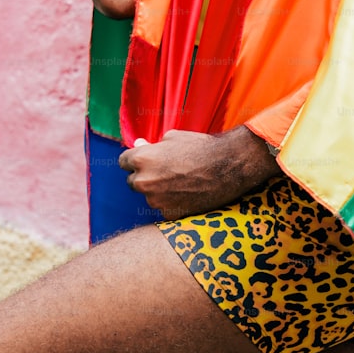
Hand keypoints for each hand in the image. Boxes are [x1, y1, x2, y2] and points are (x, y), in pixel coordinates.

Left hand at [118, 126, 280, 218]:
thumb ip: (152, 146)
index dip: (136, 160)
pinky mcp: (170, 214)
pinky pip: (165, 208)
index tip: (147, 161)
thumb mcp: (174, 138)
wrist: (229, 167)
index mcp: (141, 159)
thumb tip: (138, 145)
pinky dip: (173, 203)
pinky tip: (189, 194)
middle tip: (166, 173)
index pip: (123, 162)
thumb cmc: (202, 148)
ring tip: (183, 182)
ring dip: (160, 191)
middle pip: (133, 182)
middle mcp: (144, 181)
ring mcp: (157, 200)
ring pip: (150, 196)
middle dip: (145, 177)